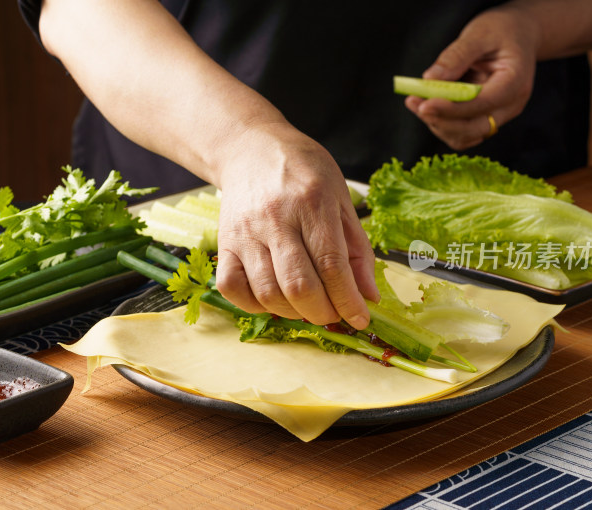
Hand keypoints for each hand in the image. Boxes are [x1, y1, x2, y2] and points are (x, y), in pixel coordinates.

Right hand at [214, 124, 379, 329]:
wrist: (250, 148)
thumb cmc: (302, 170)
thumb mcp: (340, 198)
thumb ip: (356, 249)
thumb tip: (368, 296)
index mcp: (312, 203)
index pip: (332, 265)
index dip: (348, 300)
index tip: (360, 318)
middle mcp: (275, 219)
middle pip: (298, 286)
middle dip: (323, 313)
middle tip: (334, 314)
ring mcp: (245, 233)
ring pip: (267, 293)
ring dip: (293, 313)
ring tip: (308, 307)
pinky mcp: (223, 243)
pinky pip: (233, 288)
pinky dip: (255, 306)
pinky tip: (273, 300)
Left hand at [404, 7, 538, 149]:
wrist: (517, 34)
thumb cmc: (501, 31)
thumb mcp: (480, 33)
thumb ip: (457, 55)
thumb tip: (430, 78)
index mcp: (514, 82)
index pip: (482, 104)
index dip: (451, 109)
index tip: (424, 105)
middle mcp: (510, 105)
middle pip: (473, 128)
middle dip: (440, 120)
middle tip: (414, 102)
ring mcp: (499, 115)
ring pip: (464, 135)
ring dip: (437, 123)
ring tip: (415, 100)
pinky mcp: (485, 117)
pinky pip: (461, 133)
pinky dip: (441, 123)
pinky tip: (426, 106)